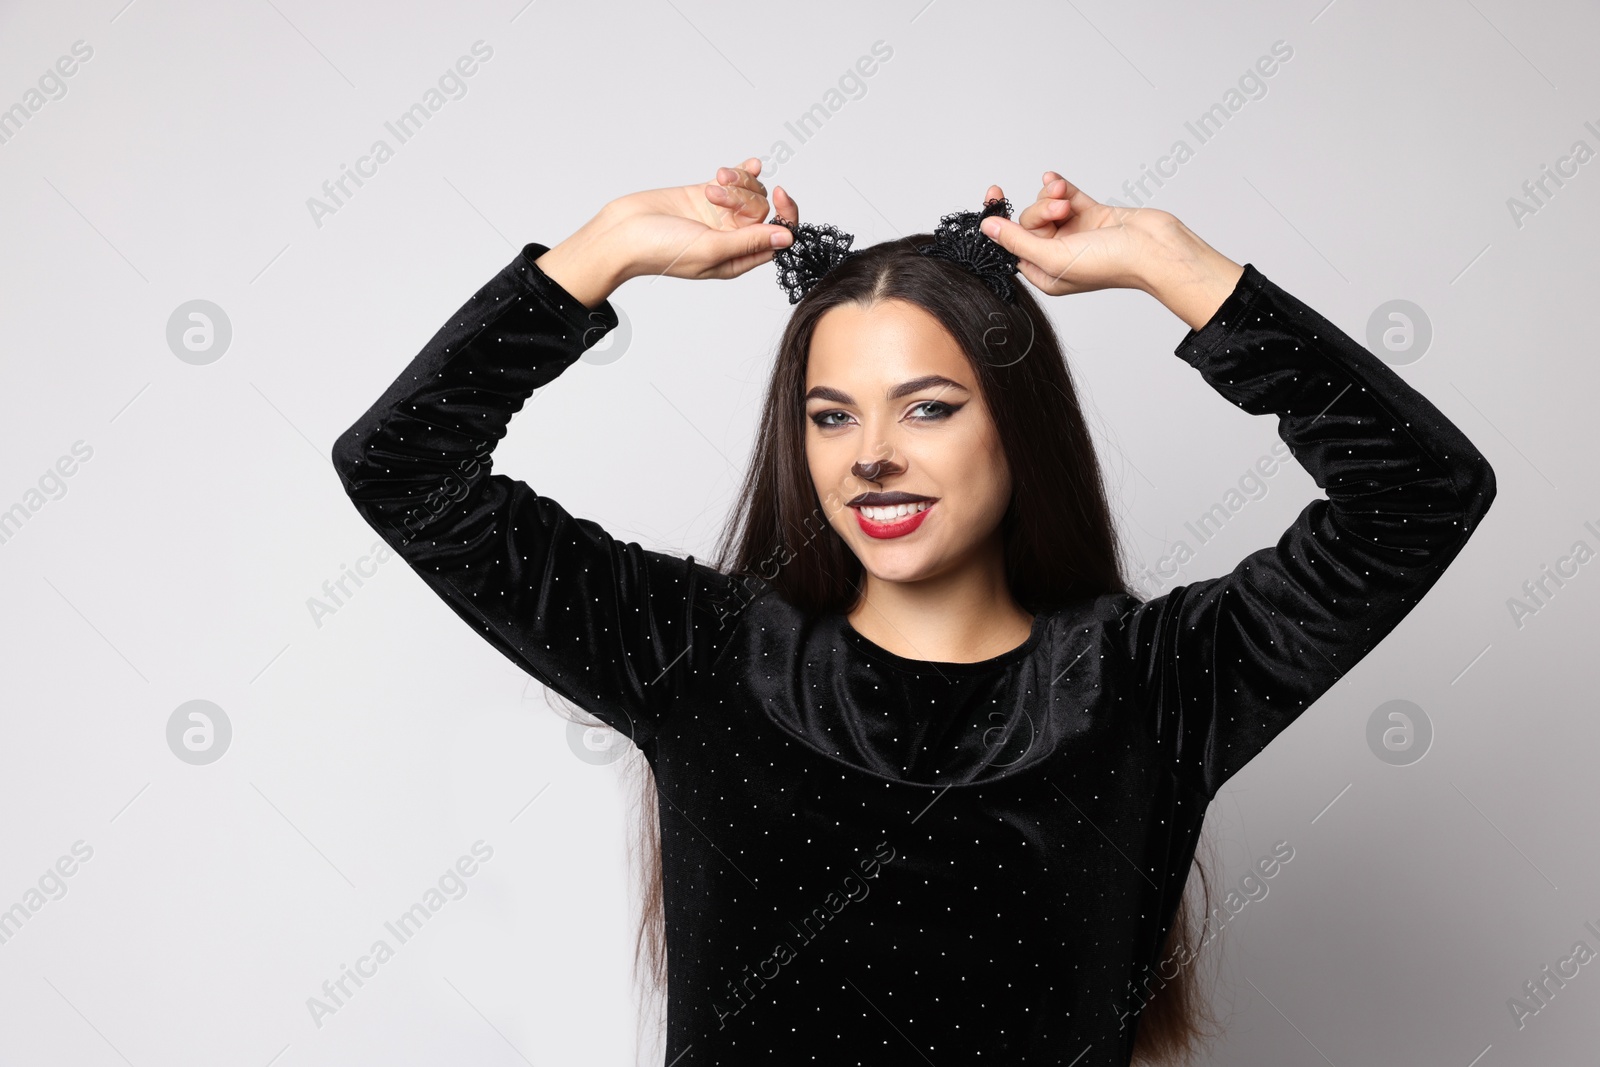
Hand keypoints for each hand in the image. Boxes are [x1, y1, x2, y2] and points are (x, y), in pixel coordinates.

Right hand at [603, 157, 798, 281]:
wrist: (622, 232)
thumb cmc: (660, 251)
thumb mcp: (711, 249)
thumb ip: (750, 242)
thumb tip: (787, 237)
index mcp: (736, 260)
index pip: (776, 239)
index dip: (785, 217)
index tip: (780, 196)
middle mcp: (730, 239)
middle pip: (761, 211)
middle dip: (744, 198)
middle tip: (715, 198)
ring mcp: (718, 217)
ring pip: (749, 194)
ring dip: (736, 184)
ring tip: (712, 185)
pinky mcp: (704, 197)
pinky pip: (734, 182)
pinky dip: (743, 172)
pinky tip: (750, 164)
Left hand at [978, 173, 1174, 295]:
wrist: (1156, 249)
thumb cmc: (1111, 264)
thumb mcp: (1054, 257)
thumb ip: (1018, 241)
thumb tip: (988, 228)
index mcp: (1046, 275)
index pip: (1012, 246)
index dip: (1001, 223)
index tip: (992, 196)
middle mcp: (1058, 256)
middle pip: (1030, 223)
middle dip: (1041, 210)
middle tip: (1060, 210)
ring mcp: (1076, 235)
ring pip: (1048, 206)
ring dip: (1053, 197)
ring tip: (1068, 200)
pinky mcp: (1093, 216)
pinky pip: (1067, 196)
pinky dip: (1060, 187)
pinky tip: (1054, 179)